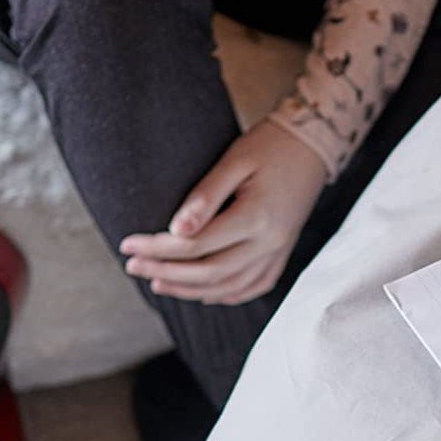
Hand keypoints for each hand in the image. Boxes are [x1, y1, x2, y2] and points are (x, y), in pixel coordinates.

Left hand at [120, 120, 327, 305]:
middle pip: (210, 271)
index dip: (159, 247)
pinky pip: (252, 286)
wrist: (312, 147)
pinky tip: (202, 293)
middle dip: (167, 272)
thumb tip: (175, 230)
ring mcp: (278, 253)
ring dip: (191, 290)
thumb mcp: (234, 161)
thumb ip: (205, 197)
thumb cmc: (270, 146)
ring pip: (229, 285)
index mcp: (257, 217)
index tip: (128, 244)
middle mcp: (270, 242)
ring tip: (158, 283)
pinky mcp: (282, 255)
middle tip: (133, 266)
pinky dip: (225, 294)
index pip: (197, 244)